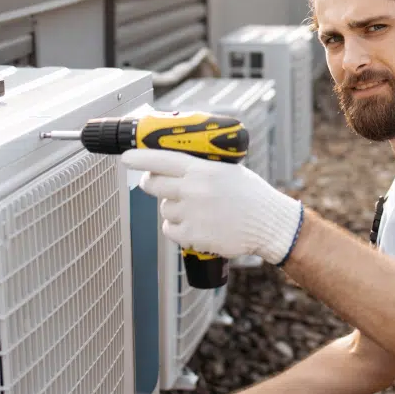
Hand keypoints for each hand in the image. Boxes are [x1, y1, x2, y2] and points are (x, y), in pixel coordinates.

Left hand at [121, 149, 304, 264]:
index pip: (162, 159)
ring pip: (164, 209)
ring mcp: (191, 214)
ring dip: (173, 209)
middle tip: (156, 183)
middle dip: (151, 183)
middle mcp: (193, 190)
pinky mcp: (193, 236)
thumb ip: (200, 168)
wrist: (268, 223)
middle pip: (154, 185)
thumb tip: (173, 166)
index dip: (140, 158)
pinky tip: (195, 225)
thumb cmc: (251, 195)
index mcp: (202, 170)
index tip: (126, 157)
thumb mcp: (227, 171)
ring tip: (197, 210)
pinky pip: (170, 229)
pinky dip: (178, 229)